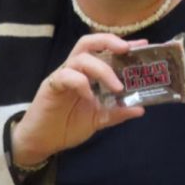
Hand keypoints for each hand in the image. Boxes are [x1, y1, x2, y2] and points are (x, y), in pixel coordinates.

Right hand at [11, 33, 146, 166]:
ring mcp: (62, 76)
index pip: (104, 50)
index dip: (122, 44)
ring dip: (102, 69)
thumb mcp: (99, 119)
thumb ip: (117, 112)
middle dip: (109, 42)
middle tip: (126, 49)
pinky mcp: (51, 86)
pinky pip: (66, 76)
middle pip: (88, 42)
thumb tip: (141, 108)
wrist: (42, 142)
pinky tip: (90, 98)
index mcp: (87, 73)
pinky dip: (81, 83)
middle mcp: (75, 69)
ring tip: (116, 87)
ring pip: (80, 58)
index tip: (142, 44)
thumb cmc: (68, 126)